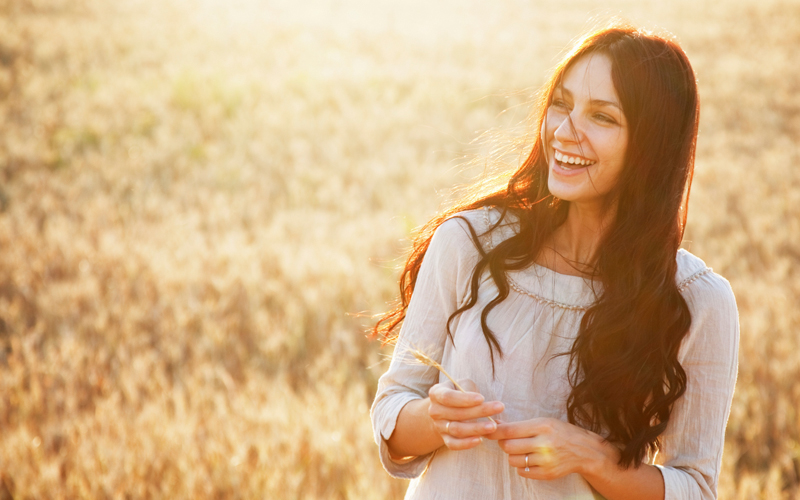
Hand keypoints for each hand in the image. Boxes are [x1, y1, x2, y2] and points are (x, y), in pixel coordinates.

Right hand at [427, 379, 503, 450]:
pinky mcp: (445, 439)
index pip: (448, 397)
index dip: (465, 399)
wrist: (446, 409)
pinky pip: (453, 444)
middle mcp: (434, 410)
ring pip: (457, 429)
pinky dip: (466, 444)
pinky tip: (480, 440)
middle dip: (479, 411)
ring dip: (476, 428)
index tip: (482, 398)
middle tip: (499, 407)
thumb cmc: (458, 392)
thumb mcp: (461, 384)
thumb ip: (468, 388)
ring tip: (493, 426)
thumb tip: (479, 401)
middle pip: (456, 413)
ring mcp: (439, 426)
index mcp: (436, 393)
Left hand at [487, 417, 615, 480]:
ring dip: (512, 455)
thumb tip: (495, 424)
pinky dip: (521, 466)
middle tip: (509, 440)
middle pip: (508, 446)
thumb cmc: (559, 432)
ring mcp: (545, 461)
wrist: (583, 450)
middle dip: (503, 443)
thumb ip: (519, 425)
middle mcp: (544, 444)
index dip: (494, 431)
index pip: (509, 431)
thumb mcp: (542, 422)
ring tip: (522, 450)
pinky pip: (522, 471)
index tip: (486, 430)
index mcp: (542, 426)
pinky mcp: (547, 474)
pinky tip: (529, 459)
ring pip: (512, 460)